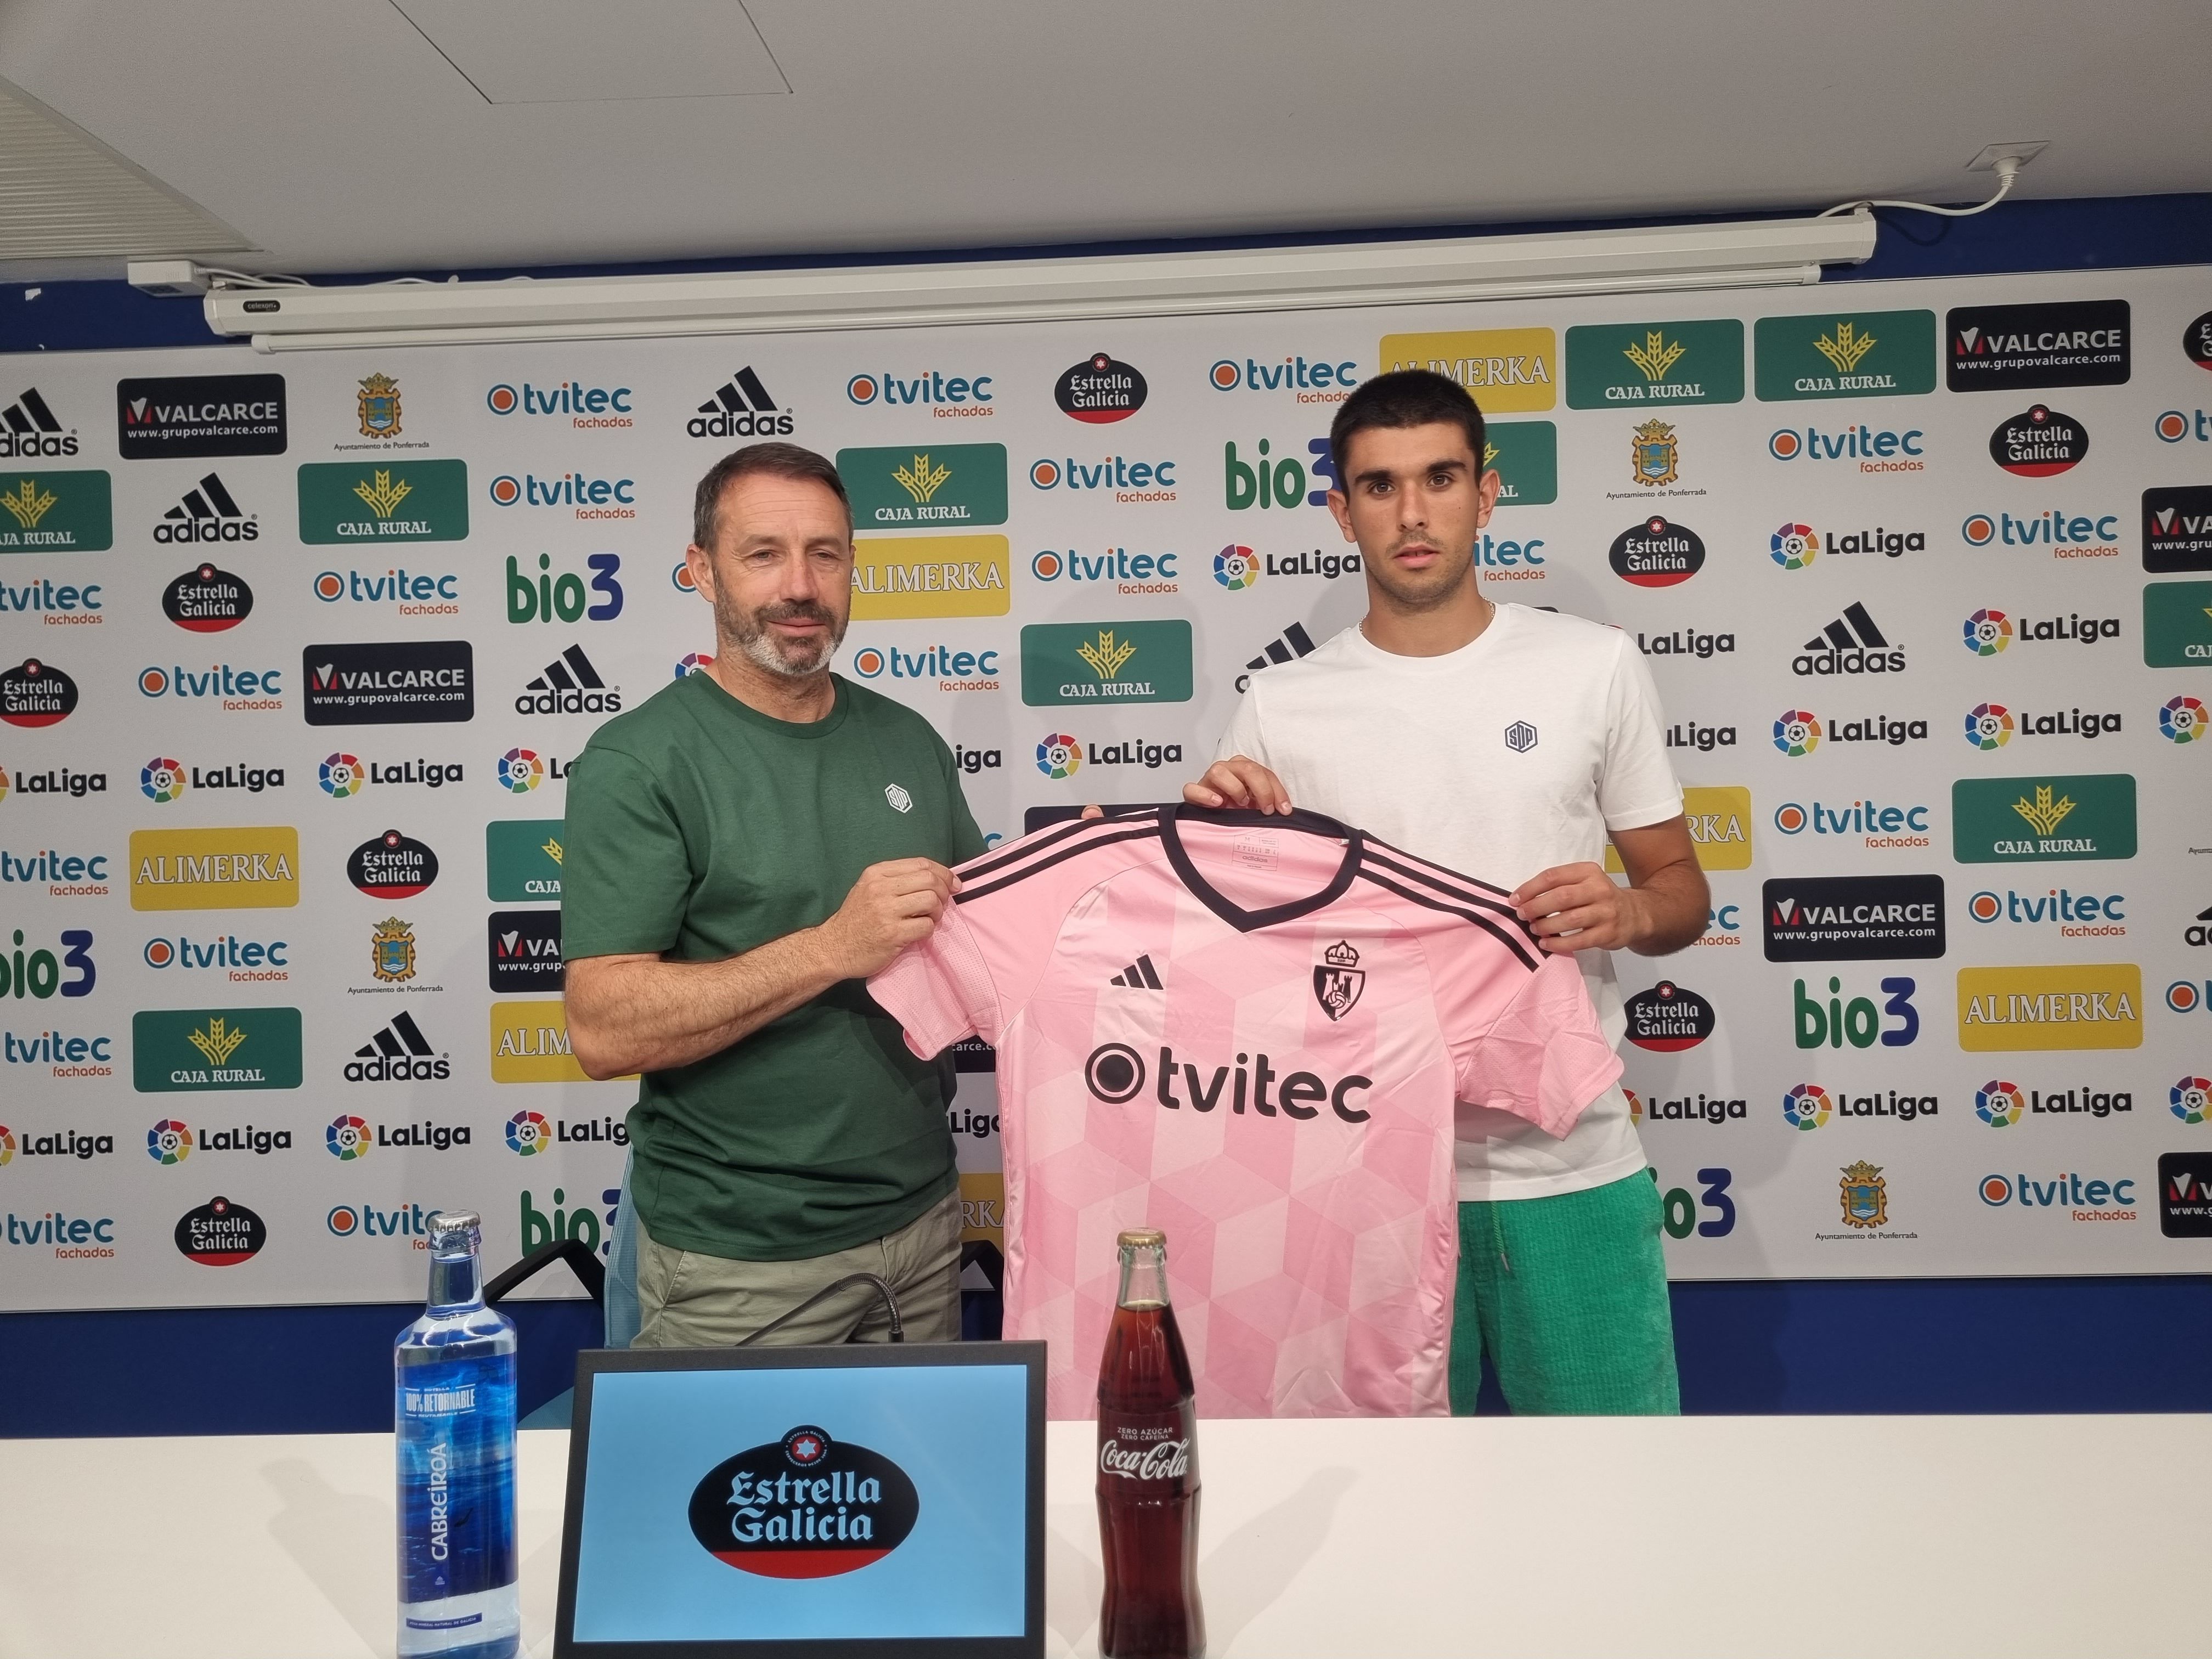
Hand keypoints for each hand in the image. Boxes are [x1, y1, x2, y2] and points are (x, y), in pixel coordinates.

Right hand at [819, 858, 957, 977]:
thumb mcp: (868, 888)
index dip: (943, 872)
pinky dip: (929, 929)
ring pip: (931, 901)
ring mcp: (886, 911)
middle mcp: (881, 888)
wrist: (833, 948)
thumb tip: (936, 878)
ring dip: (938, 911)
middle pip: (930, 880)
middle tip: (942, 903)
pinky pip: (926, 925)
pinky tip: (919, 931)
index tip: (952, 883)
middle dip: (944, 891)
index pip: (921, 864)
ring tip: (929, 918)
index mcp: (877, 874)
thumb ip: (896, 880)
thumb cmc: (855, 919)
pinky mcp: (893, 934)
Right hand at [1183, 755, 1292, 813]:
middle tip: (1266, 809)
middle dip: (1261, 789)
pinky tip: (1217, 803)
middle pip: (1246, 768)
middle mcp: (1228, 771)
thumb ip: (1268, 804)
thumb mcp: (1257, 807)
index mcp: (1244, 771)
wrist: (1212, 821)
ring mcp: (1209, 780)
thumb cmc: (1235, 812)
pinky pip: (1192, 788)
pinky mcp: (1193, 793)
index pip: (1264, 773)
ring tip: (1240, 803)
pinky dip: (1205, 795)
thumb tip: (1285, 812)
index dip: (1277, 790)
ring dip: (1235, 788)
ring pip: (1219, 771)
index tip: (1284, 809)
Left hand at [1511, 862, 1647, 953]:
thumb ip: (1559, 885)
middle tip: (1523, 915)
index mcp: (1588, 871)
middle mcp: (1599, 889)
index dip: (1530, 888)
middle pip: (1561, 897)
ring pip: (1570, 919)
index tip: (1515, 899)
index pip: (1553, 876)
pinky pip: (1579, 940)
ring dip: (1546, 925)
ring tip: (1534, 928)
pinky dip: (1558, 943)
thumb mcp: (1583, 881)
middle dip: (1536, 907)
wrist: (1634, 914)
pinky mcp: (1608, 933)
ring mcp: (1605, 912)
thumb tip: (1524, 899)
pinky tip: (1546, 943)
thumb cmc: (1598, 897)